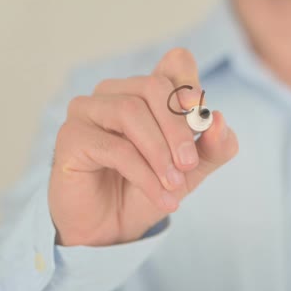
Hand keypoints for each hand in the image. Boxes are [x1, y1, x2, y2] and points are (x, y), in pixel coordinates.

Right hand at [48, 48, 238, 245]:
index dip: (190, 82)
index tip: (202, 114)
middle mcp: (116, 92)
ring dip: (160, 153)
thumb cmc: (151, 187)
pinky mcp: (71, 137)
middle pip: (153, 86)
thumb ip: (215, 146)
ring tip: (175, 185)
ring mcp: (88, 110)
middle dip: (178, 128)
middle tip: (190, 165)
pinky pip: (114, 147)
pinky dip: (145, 175)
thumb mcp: (193, 169)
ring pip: (130, 112)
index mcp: (149, 92)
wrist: (114, 227)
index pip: (174, 63)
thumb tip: (219, 120)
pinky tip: (162, 197)